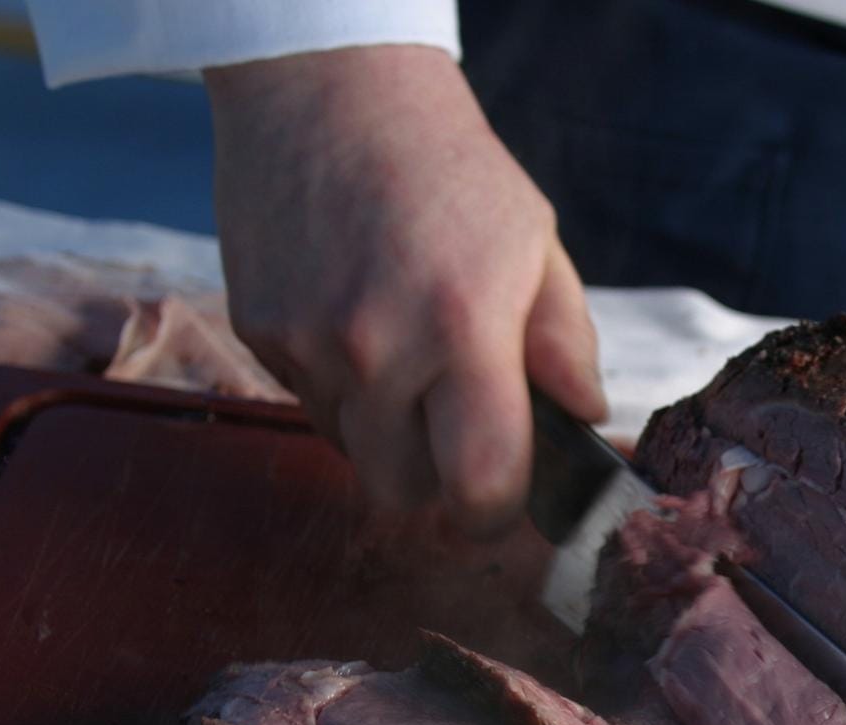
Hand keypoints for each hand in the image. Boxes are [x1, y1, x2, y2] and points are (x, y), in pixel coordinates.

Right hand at [204, 45, 605, 531]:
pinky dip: (340, 390)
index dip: (496, 513)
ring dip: (384, 432)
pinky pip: (310, 404)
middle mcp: (378, 348)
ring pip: (352, 452)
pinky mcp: (260, 333)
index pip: (480, 481)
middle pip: (403, 492)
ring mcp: (309, 345)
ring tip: (406, 356)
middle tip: (455, 434)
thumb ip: (564, 343)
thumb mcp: (535, 243)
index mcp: (463, 328)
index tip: (503, 502)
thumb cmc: (448, 168)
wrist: (330, 90)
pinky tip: (357, 322)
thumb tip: (585, 418)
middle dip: (436, 480)